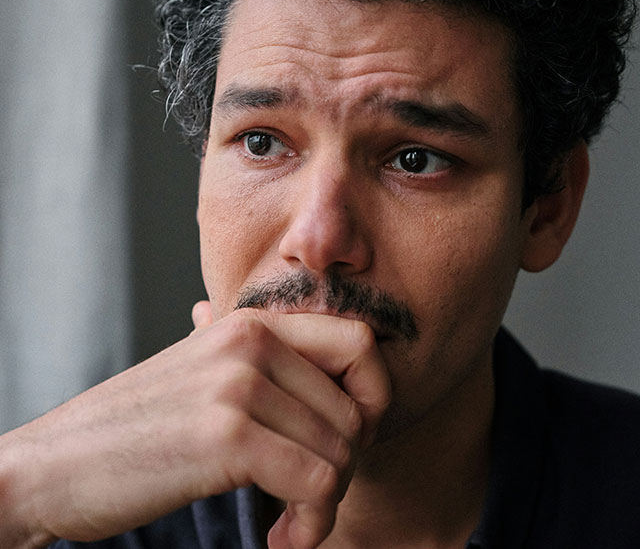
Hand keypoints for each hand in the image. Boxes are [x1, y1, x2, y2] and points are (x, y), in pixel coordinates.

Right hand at [0, 303, 390, 548]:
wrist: (55, 465)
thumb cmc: (141, 428)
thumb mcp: (209, 374)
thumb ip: (268, 366)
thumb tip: (340, 375)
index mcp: (254, 324)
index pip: (361, 343)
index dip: (373, 397)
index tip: (345, 443)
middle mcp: (252, 341)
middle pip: (357, 408)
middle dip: (346, 465)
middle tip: (310, 499)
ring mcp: (238, 384)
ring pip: (342, 450)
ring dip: (326, 503)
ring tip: (291, 523)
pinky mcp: (225, 435)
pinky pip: (315, 483)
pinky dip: (310, 523)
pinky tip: (280, 539)